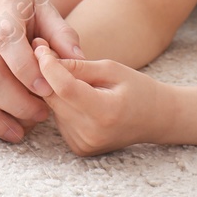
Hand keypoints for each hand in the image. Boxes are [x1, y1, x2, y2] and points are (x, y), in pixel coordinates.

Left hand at [33, 38, 168, 156]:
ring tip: (75, 79)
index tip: (40, 47)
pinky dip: (63, 105)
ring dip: (56, 90)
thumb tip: (46, 58)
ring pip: (54, 108)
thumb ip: (79, 66)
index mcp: (104, 112)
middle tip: (46, 52)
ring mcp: (84, 144)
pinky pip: (60, 119)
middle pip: (54, 98)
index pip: (65, 88)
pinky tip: (79, 98)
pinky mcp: (79, 148)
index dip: (48, 66)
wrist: (156, 120)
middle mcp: (91, 133)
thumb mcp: (112, 69)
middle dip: (47, 74)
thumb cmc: (138, 88)